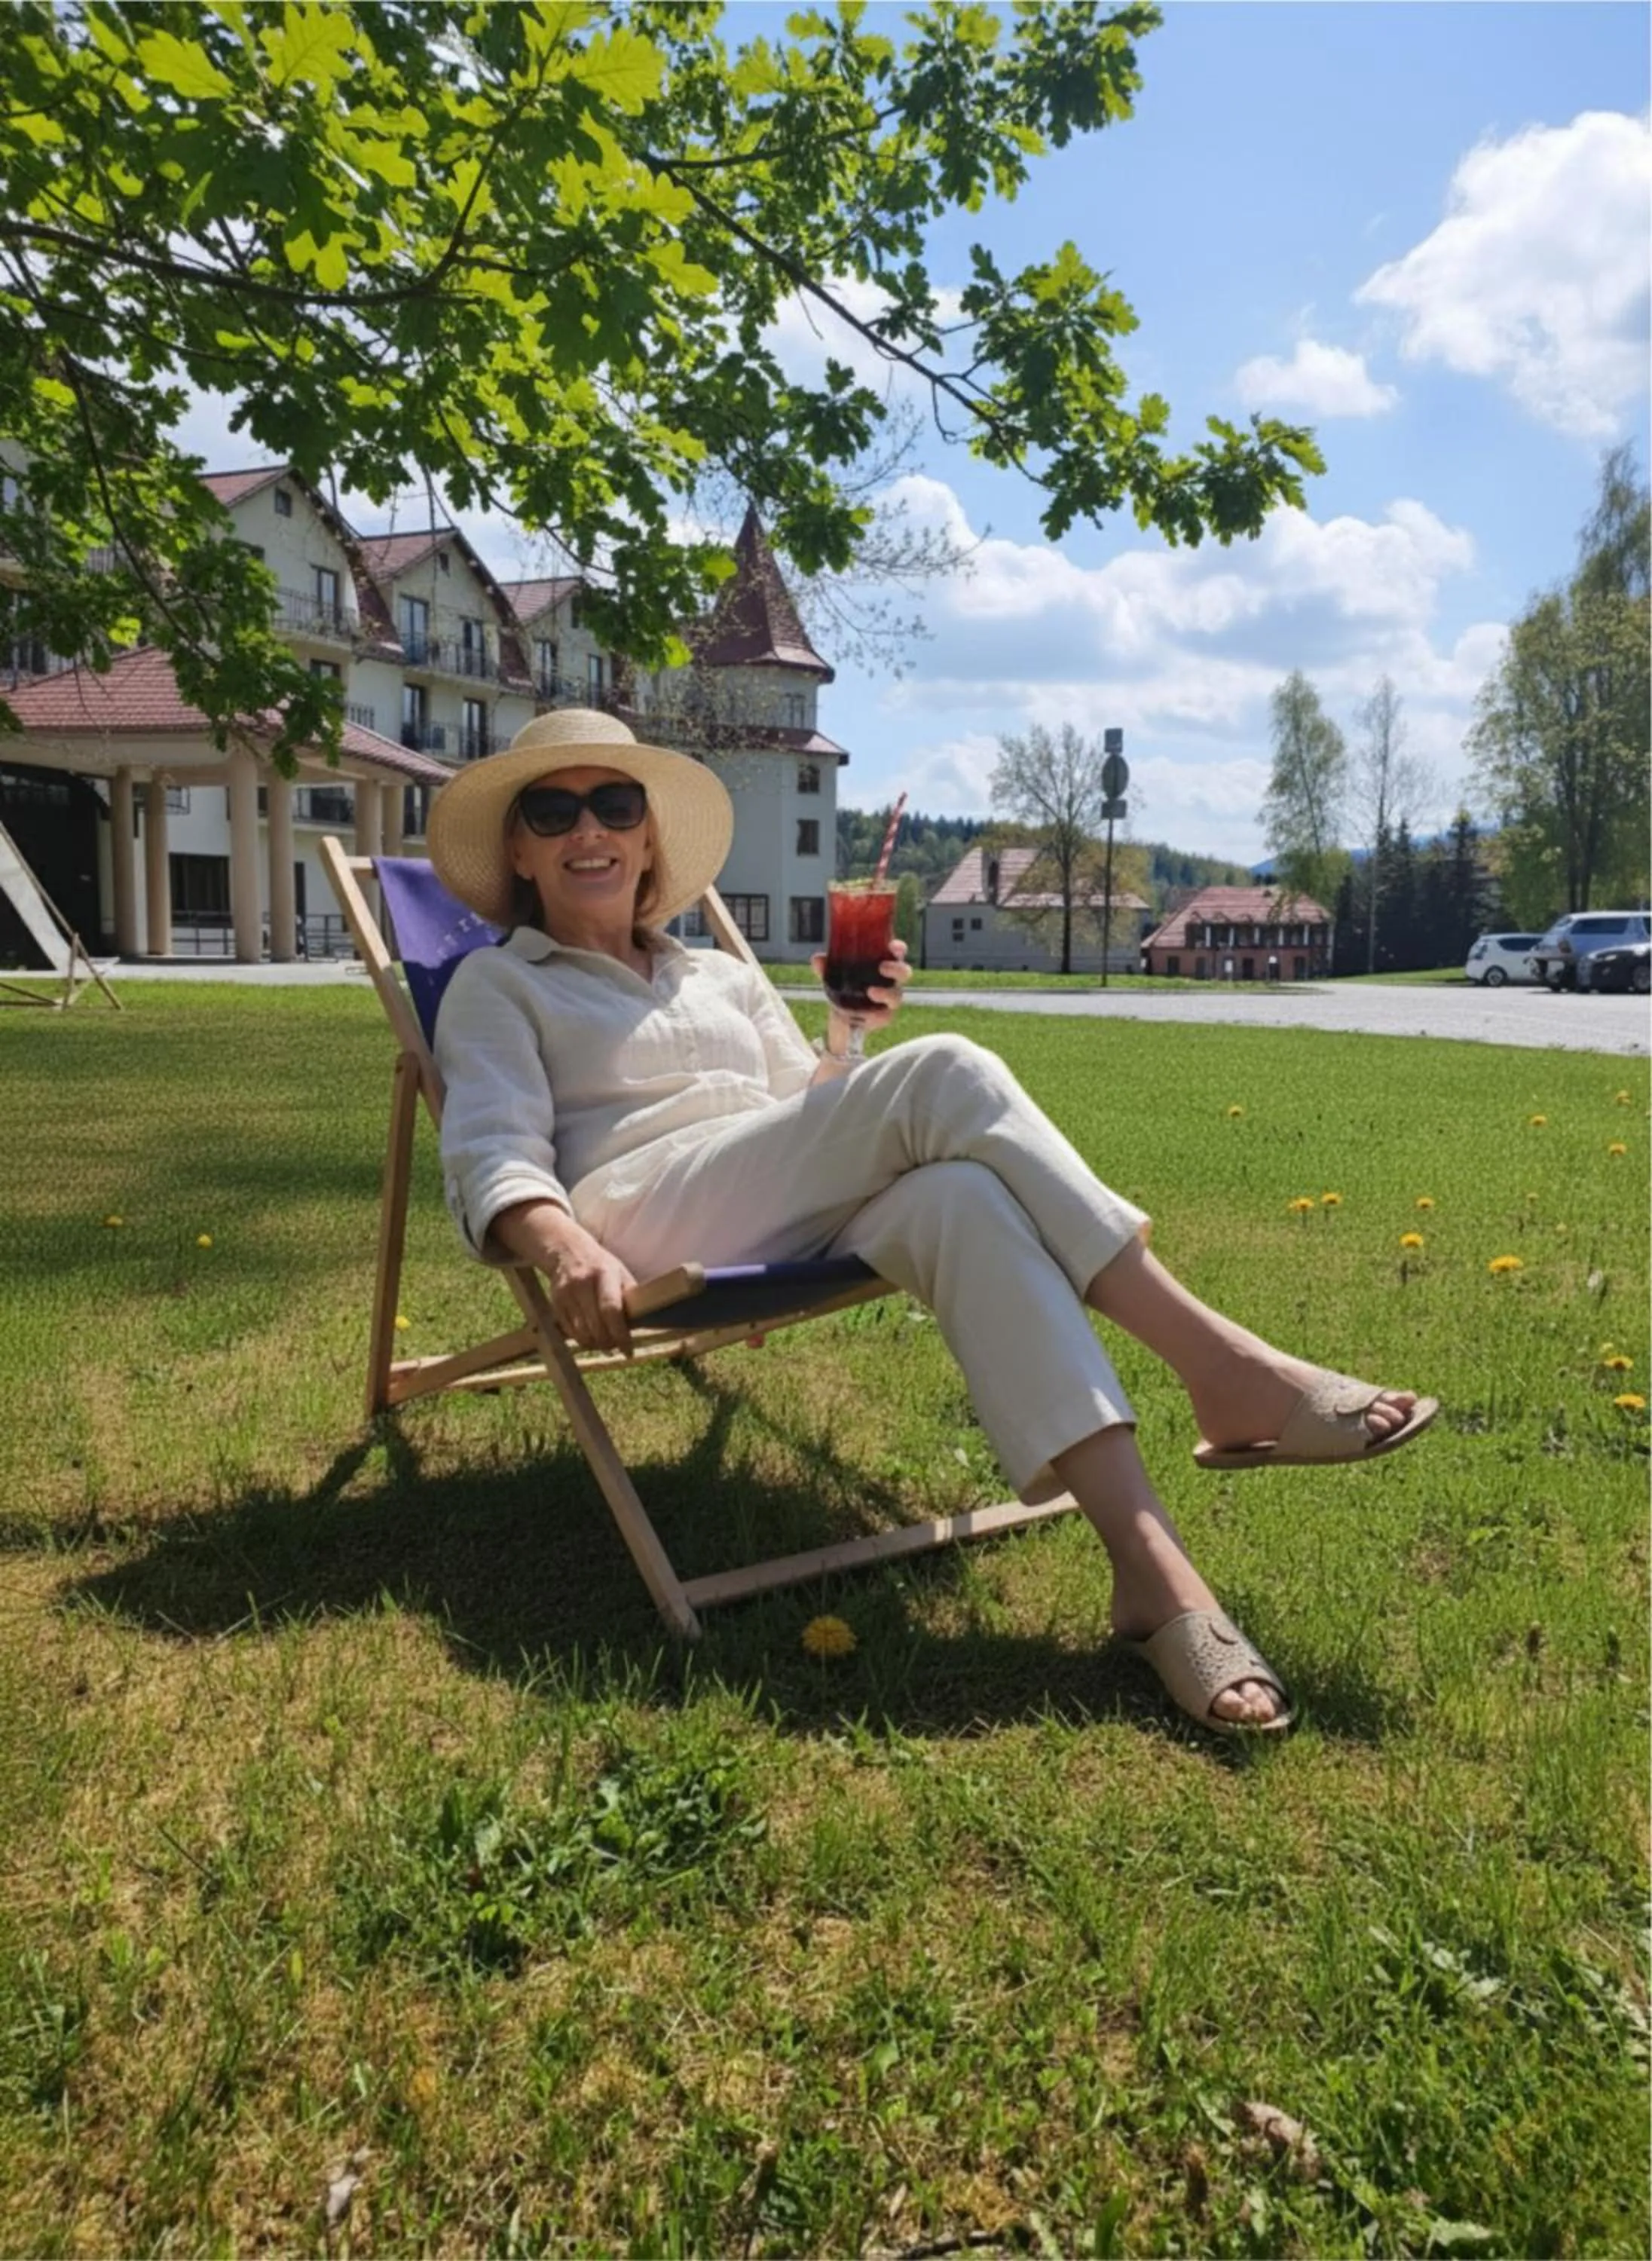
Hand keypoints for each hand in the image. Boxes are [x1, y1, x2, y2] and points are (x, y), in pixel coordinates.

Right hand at [542, 1224, 637, 1354]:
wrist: (567, 1251)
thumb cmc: (601, 1266)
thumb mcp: (620, 1272)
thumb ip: (629, 1296)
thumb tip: (642, 1322)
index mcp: (604, 1273)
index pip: (611, 1309)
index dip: (620, 1334)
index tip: (628, 1351)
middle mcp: (583, 1283)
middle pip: (595, 1325)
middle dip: (608, 1342)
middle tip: (616, 1348)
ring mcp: (566, 1293)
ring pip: (581, 1332)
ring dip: (595, 1344)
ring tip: (604, 1344)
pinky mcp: (555, 1303)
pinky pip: (570, 1331)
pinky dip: (582, 1340)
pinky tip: (591, 1338)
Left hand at [811, 938, 910, 1042]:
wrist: (840, 1017)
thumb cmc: (843, 987)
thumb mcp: (832, 975)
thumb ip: (826, 967)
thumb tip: (818, 959)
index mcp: (882, 963)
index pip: (897, 952)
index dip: (898, 948)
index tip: (893, 946)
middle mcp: (890, 980)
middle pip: (904, 972)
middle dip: (897, 969)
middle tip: (882, 968)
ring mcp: (889, 1000)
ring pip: (896, 996)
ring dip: (886, 993)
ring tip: (871, 992)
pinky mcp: (884, 1017)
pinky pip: (885, 1016)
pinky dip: (876, 1015)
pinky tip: (867, 1015)